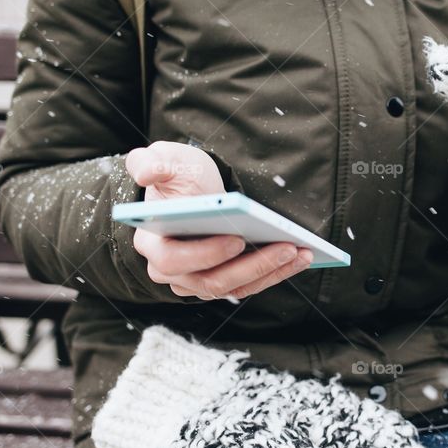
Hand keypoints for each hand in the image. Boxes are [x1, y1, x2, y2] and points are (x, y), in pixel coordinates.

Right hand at [125, 141, 312, 299]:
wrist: (193, 191)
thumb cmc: (178, 177)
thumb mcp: (166, 161)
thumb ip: (151, 162)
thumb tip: (145, 170)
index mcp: (152, 243)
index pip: (173, 260)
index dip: (205, 254)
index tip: (237, 239)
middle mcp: (171, 272)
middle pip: (210, 281)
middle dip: (251, 266)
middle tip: (286, 247)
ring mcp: (197, 281)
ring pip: (234, 287)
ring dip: (270, 271)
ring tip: (301, 251)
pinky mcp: (222, 282)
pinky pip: (250, 285)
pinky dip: (276, 273)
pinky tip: (301, 256)